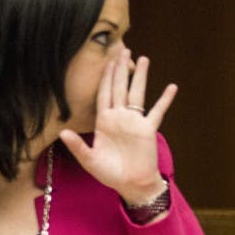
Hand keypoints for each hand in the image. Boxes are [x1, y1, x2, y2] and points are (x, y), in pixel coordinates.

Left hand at [60, 49, 176, 204]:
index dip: (105, 77)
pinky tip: (172, 87)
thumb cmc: (110, 174)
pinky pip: (158, 111)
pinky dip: (165, 99)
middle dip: (121, 69)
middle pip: (120, 87)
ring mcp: (135, 122)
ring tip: (144, 59)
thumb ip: (77, 146)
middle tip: (123, 50)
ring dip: (140, 77)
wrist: (131, 184)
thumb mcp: (90, 160)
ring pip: (137, 94)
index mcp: (104, 121)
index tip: (106, 61)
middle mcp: (120, 117)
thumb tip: (63, 133)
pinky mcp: (148, 129)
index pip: (104, 93)